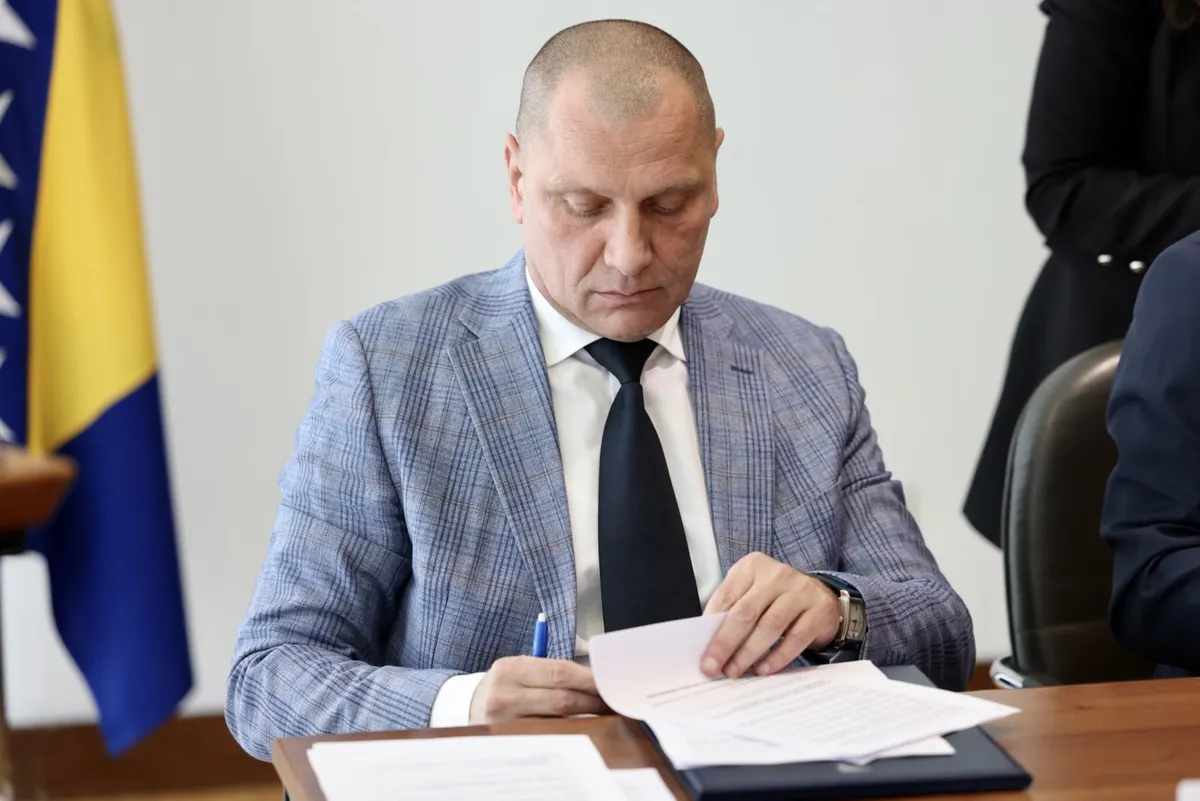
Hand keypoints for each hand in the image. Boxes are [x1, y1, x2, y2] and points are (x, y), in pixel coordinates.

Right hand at [469, 656, 608, 723]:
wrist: (470, 706)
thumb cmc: (505, 685)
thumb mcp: (520, 669)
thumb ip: (551, 671)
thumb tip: (593, 678)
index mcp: (510, 668)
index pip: (559, 672)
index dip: (588, 679)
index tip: (608, 683)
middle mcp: (504, 694)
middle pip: (561, 698)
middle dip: (591, 700)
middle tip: (611, 702)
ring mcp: (505, 721)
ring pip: (557, 722)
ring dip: (583, 718)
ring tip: (601, 715)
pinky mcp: (508, 740)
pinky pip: (546, 736)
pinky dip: (567, 732)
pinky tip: (580, 728)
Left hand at [701, 552, 840, 679]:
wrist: (820, 596)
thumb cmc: (775, 598)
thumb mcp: (751, 594)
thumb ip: (731, 611)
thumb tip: (709, 646)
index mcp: (752, 566)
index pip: (727, 598)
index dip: (712, 629)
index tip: (703, 655)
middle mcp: (777, 574)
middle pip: (746, 612)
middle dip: (726, 643)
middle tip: (714, 667)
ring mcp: (801, 590)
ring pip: (770, 626)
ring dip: (749, 653)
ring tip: (736, 671)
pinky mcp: (819, 610)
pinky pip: (796, 638)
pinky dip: (777, 657)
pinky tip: (764, 669)